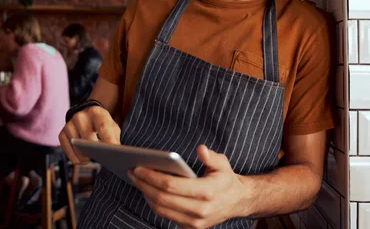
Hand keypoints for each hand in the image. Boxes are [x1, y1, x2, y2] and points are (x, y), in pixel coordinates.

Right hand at [58, 105, 120, 164]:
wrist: (87, 116)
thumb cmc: (103, 124)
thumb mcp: (112, 127)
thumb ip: (113, 138)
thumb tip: (114, 152)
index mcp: (96, 112)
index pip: (103, 127)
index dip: (108, 141)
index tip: (112, 152)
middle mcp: (80, 116)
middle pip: (88, 139)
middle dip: (96, 151)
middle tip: (102, 156)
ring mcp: (69, 124)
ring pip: (78, 147)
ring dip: (85, 156)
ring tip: (92, 157)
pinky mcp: (62, 133)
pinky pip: (68, 152)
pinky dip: (76, 158)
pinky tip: (83, 159)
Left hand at [129, 145, 248, 228]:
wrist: (238, 202)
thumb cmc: (226, 179)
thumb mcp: (223, 164)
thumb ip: (211, 157)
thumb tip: (201, 149)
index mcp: (206, 192)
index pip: (171, 185)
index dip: (152, 177)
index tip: (139, 167)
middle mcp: (199, 210)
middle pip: (162, 199)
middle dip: (143, 185)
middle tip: (132, 172)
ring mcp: (194, 222)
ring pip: (161, 210)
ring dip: (146, 195)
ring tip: (137, 180)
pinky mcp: (190, 227)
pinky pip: (166, 216)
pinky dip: (154, 203)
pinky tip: (148, 190)